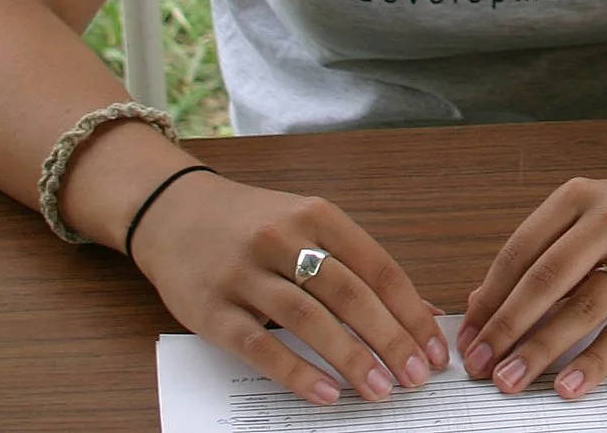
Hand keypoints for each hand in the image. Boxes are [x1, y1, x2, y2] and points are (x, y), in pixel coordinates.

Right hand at [129, 171, 446, 404]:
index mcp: (318, 215)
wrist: (172, 211)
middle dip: (390, 339)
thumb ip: (359, 264)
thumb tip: (419, 311)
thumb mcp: (309, 225)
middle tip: (415, 377)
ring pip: (308, 319)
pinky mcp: (211, 310)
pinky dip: (296, 371)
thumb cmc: (253, 223)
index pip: (379, 268)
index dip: (411, 312)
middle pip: (350, 294)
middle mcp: (283, 239)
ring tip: (379, 390)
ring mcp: (245, 274)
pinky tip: (325, 393)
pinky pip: (259, 345)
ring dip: (350, 358)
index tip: (434, 349)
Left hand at [459, 173, 606, 399]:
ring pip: (582, 307)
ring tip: (512, 379)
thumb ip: (540, 256)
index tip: (470, 337)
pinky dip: (596, 361)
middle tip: (481, 365)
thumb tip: (481, 307)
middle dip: (507, 328)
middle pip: (546, 279)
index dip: (490, 299)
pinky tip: (571, 384)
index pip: (521, 251)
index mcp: (580, 197)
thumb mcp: (589, 221)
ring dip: (541, 349)